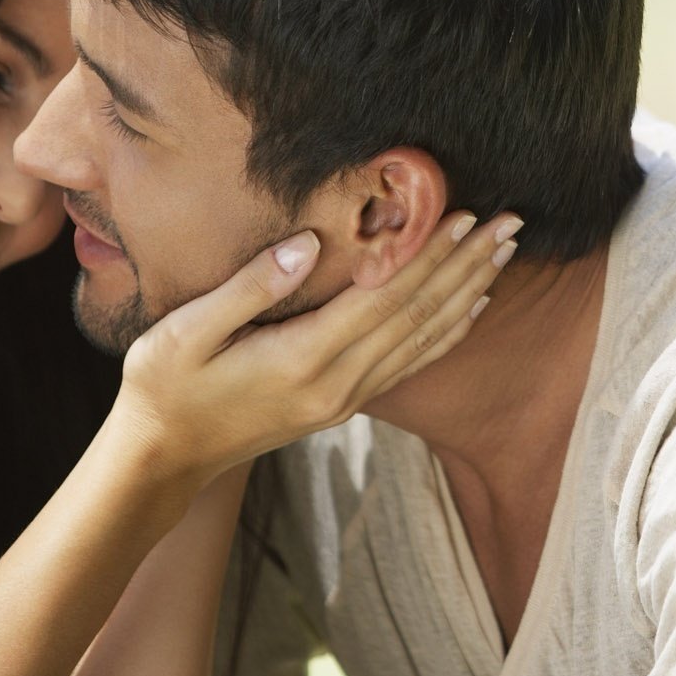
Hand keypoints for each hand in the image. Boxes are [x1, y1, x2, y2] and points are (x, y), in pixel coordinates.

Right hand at [114, 211, 518, 488]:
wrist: (162, 459)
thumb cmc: (164, 386)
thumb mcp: (187, 331)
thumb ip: (250, 286)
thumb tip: (308, 244)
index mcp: (303, 359)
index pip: (385, 298)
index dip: (430, 255)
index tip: (467, 216)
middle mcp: (336, 384)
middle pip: (419, 316)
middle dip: (469, 266)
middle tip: (513, 224)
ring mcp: (344, 399)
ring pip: (424, 340)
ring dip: (470, 294)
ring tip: (506, 255)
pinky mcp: (341, 405)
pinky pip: (411, 364)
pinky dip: (448, 332)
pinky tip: (471, 309)